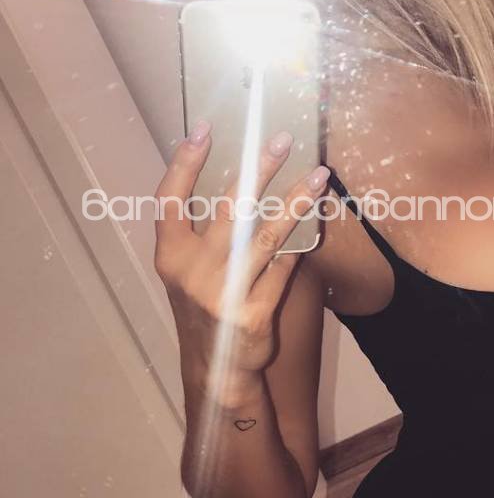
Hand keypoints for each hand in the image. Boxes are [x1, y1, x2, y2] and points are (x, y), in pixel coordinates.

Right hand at [153, 121, 327, 393]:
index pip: (170, 199)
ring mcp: (223, 293)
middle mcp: (192, 271)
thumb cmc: (205, 304)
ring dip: (296, 201)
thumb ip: (203, 232)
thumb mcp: (188, 270)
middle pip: (230, 208)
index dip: (185, 163)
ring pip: (267, 234)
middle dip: (258, 169)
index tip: (204, 129)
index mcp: (170, 255)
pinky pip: (285, 267)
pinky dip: (301, 245)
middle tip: (281, 139)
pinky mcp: (254, 312)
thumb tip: (243, 176)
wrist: (217, 368)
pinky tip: (318, 225)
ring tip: (319, 176)